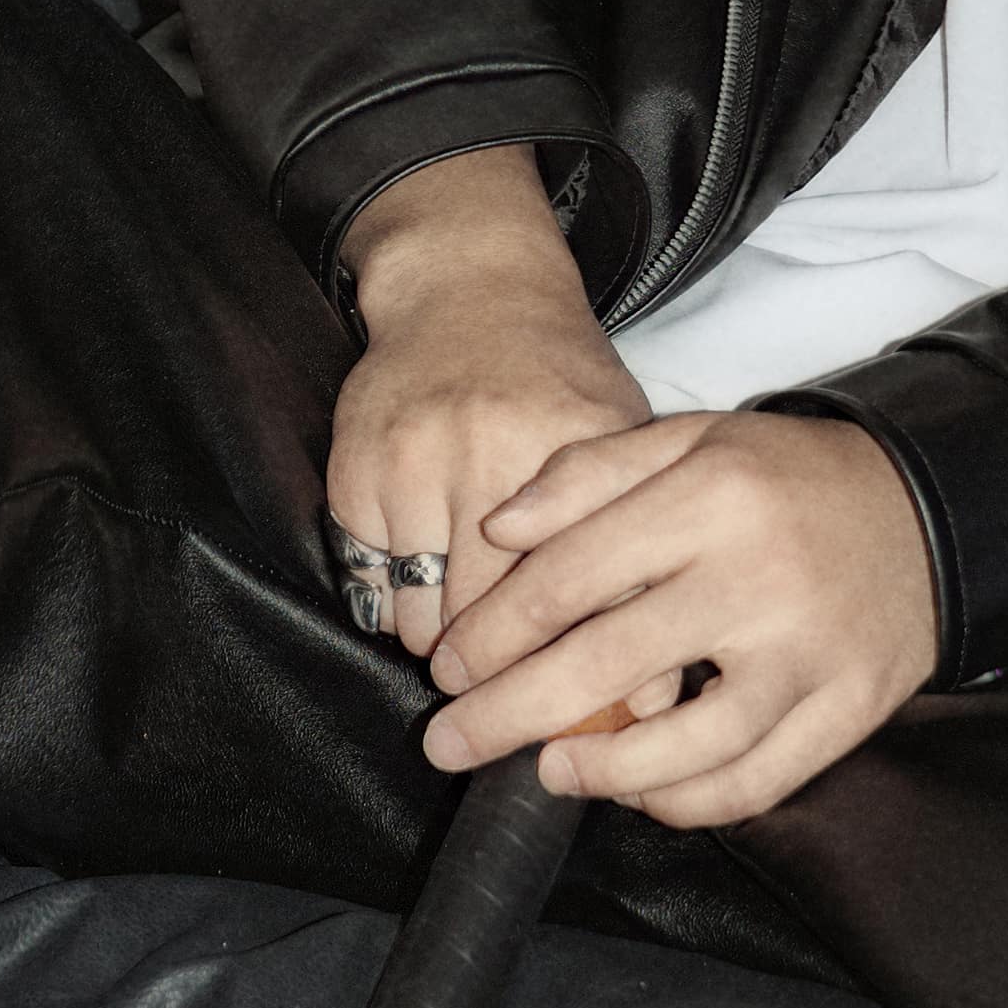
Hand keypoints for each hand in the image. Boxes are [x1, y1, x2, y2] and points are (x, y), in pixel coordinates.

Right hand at [329, 148, 648, 658]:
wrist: (467, 288)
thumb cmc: (557, 381)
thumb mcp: (619, 446)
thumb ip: (636, 563)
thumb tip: (651, 703)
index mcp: (574, 453)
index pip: (575, 601)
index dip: (575, 674)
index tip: (576, 719)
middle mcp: (492, 455)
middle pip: (491, 623)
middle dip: (499, 673)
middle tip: (507, 690)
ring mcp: (416, 461)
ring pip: (419, 619)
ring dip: (440, 642)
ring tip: (464, 634)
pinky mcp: (356, 470)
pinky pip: (369, 584)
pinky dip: (394, 601)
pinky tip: (422, 582)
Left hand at [422, 406, 936, 826]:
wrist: (932, 510)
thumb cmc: (788, 479)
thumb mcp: (692, 439)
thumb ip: (590, 472)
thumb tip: (499, 529)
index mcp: (711, 498)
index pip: (571, 576)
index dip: (494, 632)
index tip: (449, 667)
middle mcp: (758, 579)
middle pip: (607, 666)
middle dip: (508, 715)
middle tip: (450, 744)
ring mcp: (809, 655)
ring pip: (686, 746)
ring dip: (600, 773)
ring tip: (548, 771)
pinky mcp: (849, 711)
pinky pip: (755, 783)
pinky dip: (687, 804)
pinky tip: (641, 795)